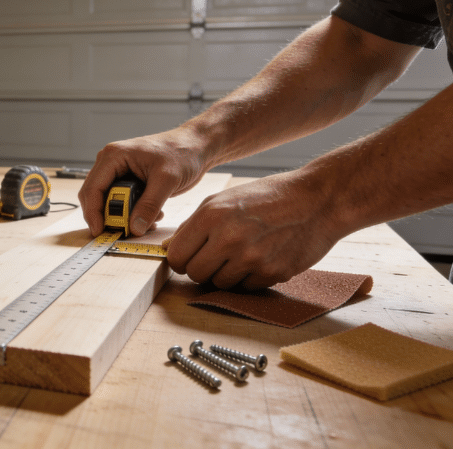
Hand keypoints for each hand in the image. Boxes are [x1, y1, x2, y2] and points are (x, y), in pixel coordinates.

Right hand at [78, 129, 207, 236]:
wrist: (196, 146)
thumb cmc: (182, 152)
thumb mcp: (167, 180)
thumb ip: (150, 205)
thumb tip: (135, 227)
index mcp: (114, 156)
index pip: (93, 188)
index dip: (93, 212)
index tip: (100, 231)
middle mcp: (111, 163)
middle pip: (96, 197)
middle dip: (109, 217)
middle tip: (122, 232)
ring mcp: (118, 173)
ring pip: (108, 202)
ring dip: (123, 217)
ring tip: (147, 222)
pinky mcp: (128, 182)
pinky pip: (121, 203)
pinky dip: (132, 214)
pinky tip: (151, 216)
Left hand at [166, 171, 339, 288]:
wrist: (317, 201)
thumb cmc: (267, 197)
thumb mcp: (223, 200)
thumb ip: (192, 226)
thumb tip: (169, 249)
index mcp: (211, 216)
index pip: (176, 257)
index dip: (180, 259)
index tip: (189, 256)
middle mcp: (229, 238)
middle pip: (195, 274)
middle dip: (201, 268)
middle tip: (214, 256)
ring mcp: (251, 259)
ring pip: (219, 284)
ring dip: (225, 273)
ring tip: (241, 252)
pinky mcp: (272, 273)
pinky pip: (246, 287)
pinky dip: (249, 277)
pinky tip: (260, 257)